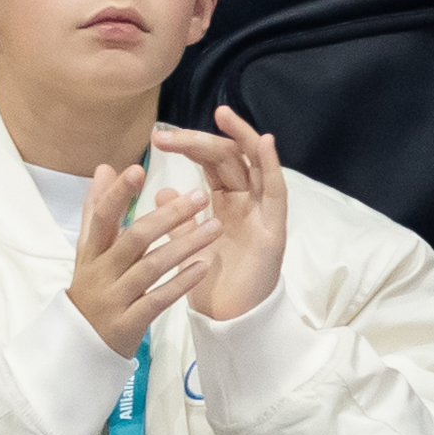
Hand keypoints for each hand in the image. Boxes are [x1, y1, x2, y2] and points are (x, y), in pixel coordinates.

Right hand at [66, 162, 221, 357]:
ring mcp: (114, 298)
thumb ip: (97, 210)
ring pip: (151, 267)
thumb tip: (104, 169)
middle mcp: (100, 273)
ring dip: (184, 245)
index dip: (118, 193)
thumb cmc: (91, 289)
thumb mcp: (88, 250)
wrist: (79, 345)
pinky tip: (204, 267)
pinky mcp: (129, 323)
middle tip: (200, 196)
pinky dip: (181, 282)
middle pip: (134, 239)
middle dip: (168, 216)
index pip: (102, 217)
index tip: (138, 168)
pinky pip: (158, 300)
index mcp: (90, 252)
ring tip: (215, 228)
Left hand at [152, 108, 287, 323]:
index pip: (209, 164)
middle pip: (228, 159)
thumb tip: (162, 190)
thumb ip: (177, 216)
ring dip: (238, 139)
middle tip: (166, 134)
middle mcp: (244, 203)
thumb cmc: (208, 280)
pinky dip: (271, 166)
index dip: (188, 145)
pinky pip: (276, 192)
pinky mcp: (274, 230)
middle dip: (198, 141)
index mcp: (223, 203)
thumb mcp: (185, 242)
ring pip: (253, 166)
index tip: (157, 135)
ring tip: (223, 115)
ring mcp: (261, 213)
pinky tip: (264, 143)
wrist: (224, 318)